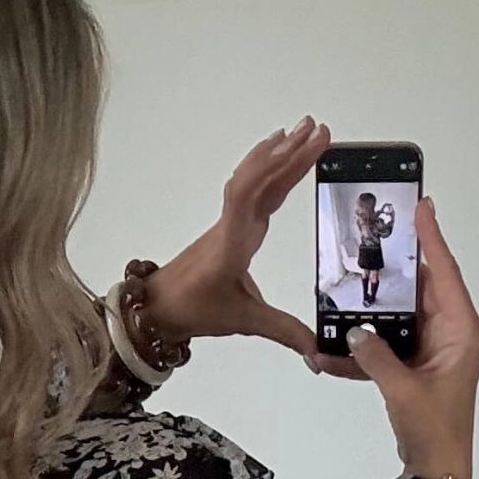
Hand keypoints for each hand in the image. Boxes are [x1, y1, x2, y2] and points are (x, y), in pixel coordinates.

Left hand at [143, 116, 357, 375]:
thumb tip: (316, 349)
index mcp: (233, 243)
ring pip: (255, 179)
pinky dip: (266, 167)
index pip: (250, 195)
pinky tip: (278, 152)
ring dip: (280, 154)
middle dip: (290, 153)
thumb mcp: (242, 321)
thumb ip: (283, 330)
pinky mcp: (232, 225)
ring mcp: (231, 222)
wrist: (158, 308)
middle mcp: (232, 225)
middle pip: (260, 179)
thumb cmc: (193, 310)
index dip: (275, 168)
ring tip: (307, 129)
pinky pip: (251, 188)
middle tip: (320, 129)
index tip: (301, 146)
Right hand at [344, 198, 478, 478]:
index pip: (444, 273)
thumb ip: (376, 356)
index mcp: (460, 331)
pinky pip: (384, 349)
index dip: (431, 239)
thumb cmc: (435, 430)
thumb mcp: (403, 391)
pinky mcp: (413, 369)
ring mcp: (431, 351)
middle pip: (418, 289)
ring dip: (367, 316)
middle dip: (392, 270)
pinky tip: (328, 354)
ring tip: (339, 296)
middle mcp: (449, 334)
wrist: (437, 473)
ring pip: (396, 318)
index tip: (421, 206)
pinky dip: (359, 352)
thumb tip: (352, 331)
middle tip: (369, 240)